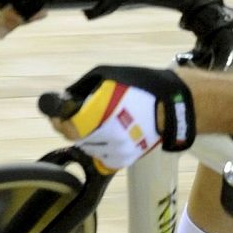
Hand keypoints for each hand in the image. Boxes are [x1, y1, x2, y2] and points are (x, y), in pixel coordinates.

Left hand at [46, 65, 196, 173]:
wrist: (174, 104)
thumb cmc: (142, 85)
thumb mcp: (109, 74)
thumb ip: (84, 86)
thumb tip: (67, 97)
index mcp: (101, 114)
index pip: (67, 127)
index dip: (59, 121)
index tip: (59, 114)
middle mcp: (107, 136)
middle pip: (77, 140)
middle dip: (74, 128)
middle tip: (81, 116)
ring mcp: (118, 150)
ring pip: (90, 149)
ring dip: (88, 138)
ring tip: (100, 124)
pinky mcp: (127, 159)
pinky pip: (104, 158)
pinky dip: (102, 148)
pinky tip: (110, 135)